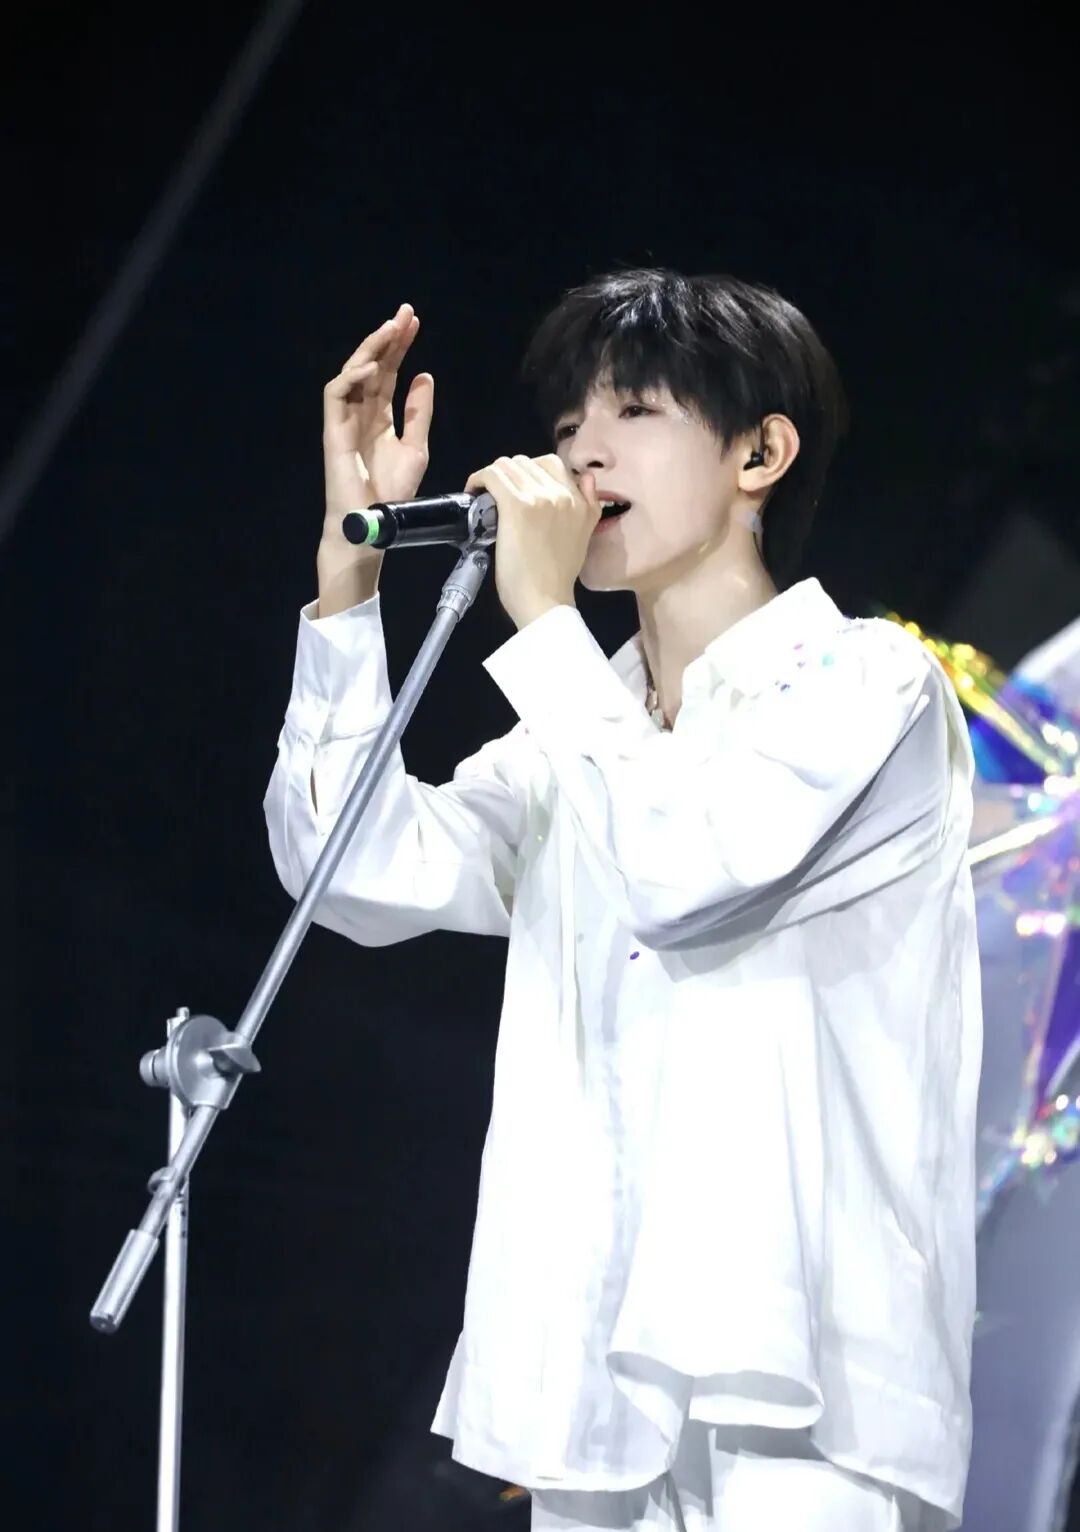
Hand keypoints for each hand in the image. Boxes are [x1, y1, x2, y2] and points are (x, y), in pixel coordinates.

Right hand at [322, 304, 433, 533]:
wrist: (374, 521)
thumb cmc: (392, 491)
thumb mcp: (416, 447)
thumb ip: (418, 413)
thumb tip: (424, 376)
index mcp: (380, 415)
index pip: (388, 372)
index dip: (399, 347)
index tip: (414, 323)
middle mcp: (361, 411)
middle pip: (372, 365)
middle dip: (387, 338)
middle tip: (405, 314)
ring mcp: (345, 418)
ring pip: (352, 372)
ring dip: (371, 349)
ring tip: (390, 331)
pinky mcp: (333, 429)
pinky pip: (336, 393)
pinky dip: (353, 377)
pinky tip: (374, 367)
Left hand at [464, 454, 601, 628]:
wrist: (545, 602)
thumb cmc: (558, 577)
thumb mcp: (584, 535)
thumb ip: (589, 505)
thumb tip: (589, 477)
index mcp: (581, 500)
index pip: (551, 464)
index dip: (528, 473)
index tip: (517, 489)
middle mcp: (564, 493)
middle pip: (527, 461)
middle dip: (509, 474)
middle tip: (498, 494)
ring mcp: (541, 497)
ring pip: (508, 465)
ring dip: (493, 476)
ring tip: (485, 494)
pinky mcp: (517, 506)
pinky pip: (494, 476)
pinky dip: (479, 479)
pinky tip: (473, 492)